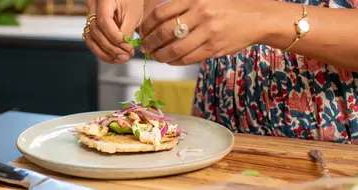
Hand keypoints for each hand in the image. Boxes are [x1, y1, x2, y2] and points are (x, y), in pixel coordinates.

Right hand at [84, 0, 143, 63]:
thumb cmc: (131, 1)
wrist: (128, 0)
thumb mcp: (133, 14)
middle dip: (111, 48)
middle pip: (96, 32)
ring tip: (120, 59)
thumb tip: (125, 49)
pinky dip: (102, 52)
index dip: (114, 37)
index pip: (103, 21)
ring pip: (91, 39)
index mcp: (103, 0)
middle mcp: (93, 8)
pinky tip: (114, 58)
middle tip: (125, 56)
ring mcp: (91, 18)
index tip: (127, 47)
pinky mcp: (94, 27)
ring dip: (105, 53)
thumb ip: (127, 31)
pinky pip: (93, 42)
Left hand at [139, 0, 264, 64]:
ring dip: (160, 56)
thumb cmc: (226, 8)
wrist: (255, 18)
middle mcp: (200, 13)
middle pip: (164, 32)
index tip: (142, 32)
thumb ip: (183, 6)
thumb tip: (157, 22)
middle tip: (145, 47)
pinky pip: (188, 58)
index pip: (160, 13)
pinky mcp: (214, 48)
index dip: (147, 25)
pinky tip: (171, 60)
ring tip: (155, 56)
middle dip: (150, 43)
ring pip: (174, 49)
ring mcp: (207, 32)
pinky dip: (175, 61)